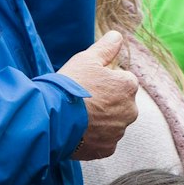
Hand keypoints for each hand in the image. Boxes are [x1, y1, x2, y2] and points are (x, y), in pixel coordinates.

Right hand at [62, 31, 138, 160]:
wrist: (52, 118)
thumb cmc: (70, 85)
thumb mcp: (87, 59)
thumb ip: (106, 47)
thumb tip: (118, 35)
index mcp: (129, 85)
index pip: (122, 80)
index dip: (103, 80)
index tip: (88, 83)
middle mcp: (131, 110)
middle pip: (119, 103)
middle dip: (105, 101)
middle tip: (81, 100)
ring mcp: (119, 131)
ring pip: (111, 122)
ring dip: (99, 120)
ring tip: (77, 116)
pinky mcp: (107, 149)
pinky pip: (103, 140)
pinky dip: (93, 137)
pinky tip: (78, 131)